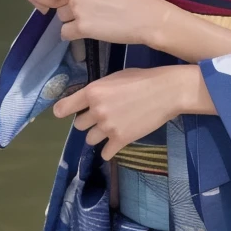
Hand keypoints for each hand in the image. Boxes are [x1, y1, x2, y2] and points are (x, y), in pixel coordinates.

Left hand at [53, 66, 185, 159]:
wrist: (167, 91)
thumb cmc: (143, 79)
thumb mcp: (115, 78)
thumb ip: (99, 91)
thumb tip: (89, 101)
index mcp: (93, 91)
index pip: (62, 109)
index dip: (64, 111)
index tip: (67, 113)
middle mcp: (96, 111)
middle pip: (78, 126)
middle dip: (88, 122)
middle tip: (103, 116)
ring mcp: (108, 127)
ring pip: (90, 140)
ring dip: (99, 135)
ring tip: (114, 127)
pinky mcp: (121, 140)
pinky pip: (105, 153)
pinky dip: (110, 149)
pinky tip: (118, 141)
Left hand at [57, 0, 168, 45]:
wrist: (147, 17)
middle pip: (62, 1)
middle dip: (72, 5)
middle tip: (92, 10)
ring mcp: (78, 12)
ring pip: (62, 16)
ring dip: (72, 19)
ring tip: (90, 21)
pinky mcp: (82, 29)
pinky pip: (64, 32)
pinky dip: (72, 34)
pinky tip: (86, 31)